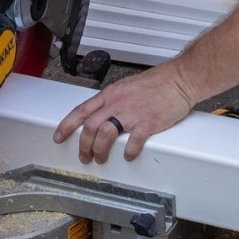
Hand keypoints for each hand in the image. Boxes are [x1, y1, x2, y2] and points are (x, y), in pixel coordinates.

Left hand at [53, 64, 194, 163]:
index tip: (58, 137)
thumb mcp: (127, 86)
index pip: (82, 110)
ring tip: (102, 159)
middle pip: (90, 127)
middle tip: (85, 157)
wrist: (180, 79)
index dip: (67, 125)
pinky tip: (128, 155)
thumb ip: (114, 100)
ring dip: (100, 151)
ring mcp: (133, 113)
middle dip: (84, 146)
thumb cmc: (157, 82)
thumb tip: (103, 114)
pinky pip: (133, 142)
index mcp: (111, 93)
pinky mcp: (148, 122)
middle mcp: (118, 103)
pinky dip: (127, 152)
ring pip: (105, 135)